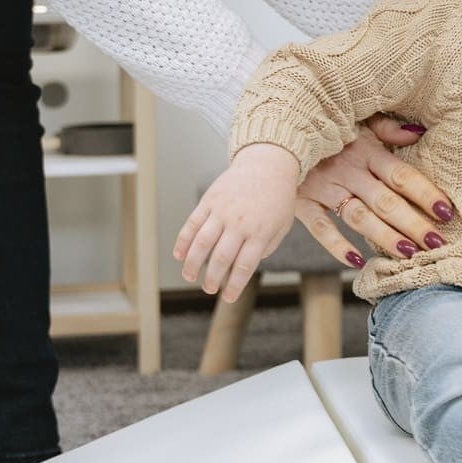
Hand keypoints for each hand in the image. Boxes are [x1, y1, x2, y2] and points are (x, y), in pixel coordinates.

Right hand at [172, 143, 300, 302]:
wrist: (267, 165)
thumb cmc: (278, 198)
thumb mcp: (282, 225)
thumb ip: (267, 247)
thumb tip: (247, 265)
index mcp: (260, 233)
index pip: (244, 266)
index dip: (234, 285)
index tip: (228, 298)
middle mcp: (239, 223)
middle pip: (221, 257)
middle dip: (212, 278)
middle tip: (208, 289)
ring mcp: (222, 211)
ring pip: (202, 242)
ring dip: (193, 263)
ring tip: (190, 276)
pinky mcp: (210, 200)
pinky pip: (193, 223)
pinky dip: (184, 240)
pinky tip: (179, 255)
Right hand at [294, 114, 457, 266]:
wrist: (274, 127)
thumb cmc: (324, 124)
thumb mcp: (357, 119)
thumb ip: (387, 128)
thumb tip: (418, 131)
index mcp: (365, 149)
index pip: (402, 175)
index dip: (426, 193)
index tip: (447, 213)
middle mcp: (347, 170)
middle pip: (387, 201)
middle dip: (414, 224)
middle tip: (437, 244)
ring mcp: (323, 187)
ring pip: (360, 217)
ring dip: (385, 237)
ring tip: (409, 254)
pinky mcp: (301, 202)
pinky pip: (321, 228)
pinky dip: (338, 247)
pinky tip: (358, 262)